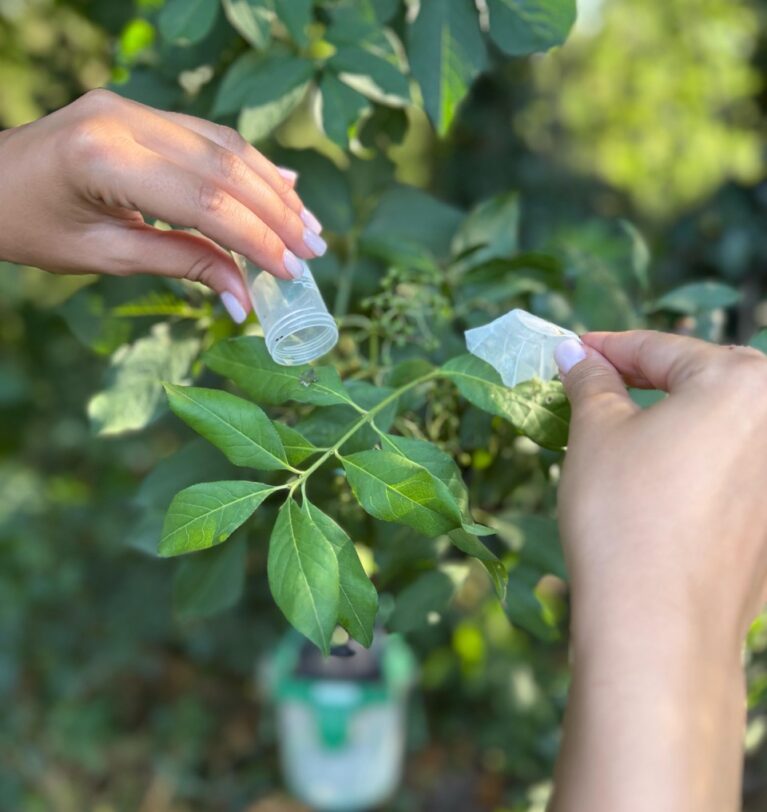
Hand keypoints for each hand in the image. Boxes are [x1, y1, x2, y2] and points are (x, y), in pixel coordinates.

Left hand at [0, 89, 326, 322]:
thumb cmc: (31, 228)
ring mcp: (130, 105)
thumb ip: (182, 264)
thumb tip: (245, 298)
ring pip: (224, 144)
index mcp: (102, 158)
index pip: (205, 200)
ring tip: (307, 225)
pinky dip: (248, 165)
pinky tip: (281, 185)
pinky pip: (207, 134)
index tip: (291, 271)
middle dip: (277, 212)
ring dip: (272, 186)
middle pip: (224, 165)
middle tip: (315, 249)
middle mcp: (121, 117)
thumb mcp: (106, 257)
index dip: (256, 237)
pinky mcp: (137, 107)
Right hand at [556, 330, 766, 642]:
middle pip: (701, 382)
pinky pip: (731, 469)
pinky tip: (651, 481)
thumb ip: (590, 380)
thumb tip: (575, 352)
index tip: (572, 349)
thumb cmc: (623, 512)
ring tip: (615, 431)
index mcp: (744, 382)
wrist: (659, 627)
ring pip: (717, 427)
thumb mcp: (596, 432)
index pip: (662, 348)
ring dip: (668, 421)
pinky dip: (691, 461)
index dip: (607, 347)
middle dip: (644, 381)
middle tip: (592, 387)